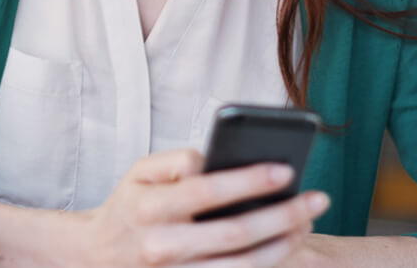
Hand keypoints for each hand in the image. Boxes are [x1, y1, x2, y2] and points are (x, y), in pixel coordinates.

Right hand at [36, 149, 330, 266]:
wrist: (98, 256)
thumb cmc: (130, 206)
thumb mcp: (140, 172)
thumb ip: (175, 159)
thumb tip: (216, 160)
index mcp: (148, 208)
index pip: (206, 191)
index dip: (249, 180)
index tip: (287, 170)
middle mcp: (161, 246)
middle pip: (235, 235)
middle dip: (283, 215)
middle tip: (319, 199)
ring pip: (242, 267)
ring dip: (284, 245)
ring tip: (308, 223)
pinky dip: (266, 265)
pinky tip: (287, 246)